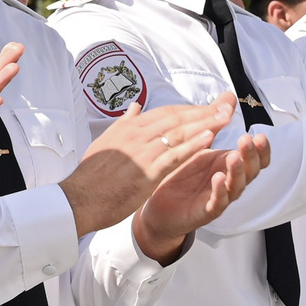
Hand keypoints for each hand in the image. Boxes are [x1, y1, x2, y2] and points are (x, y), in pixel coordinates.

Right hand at [58, 100, 235, 235]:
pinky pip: (174, 155)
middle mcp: (137, 134)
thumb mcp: (105, 141)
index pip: (165, 113)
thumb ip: (123, 123)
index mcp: (129, 127)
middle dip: (203, 111)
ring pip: (178, 133)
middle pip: (176, 118)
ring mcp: (142, 152)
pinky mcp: (146, 171)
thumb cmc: (91, 175)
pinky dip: (192, 145)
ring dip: (204, 123)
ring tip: (224, 118)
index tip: (207, 108)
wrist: (79, 198)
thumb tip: (135, 107)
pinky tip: (209, 138)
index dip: (189, 109)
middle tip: (226, 106)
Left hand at [134, 131, 270, 261]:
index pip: (254, 157)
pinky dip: (220, 191)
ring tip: (234, 157)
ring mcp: (219, 196)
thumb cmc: (181, 173)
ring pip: (237, 186)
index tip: (260, 135)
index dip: (261, 148)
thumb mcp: (198, 142)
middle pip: (250, 170)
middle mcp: (228, 180)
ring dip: (237, 171)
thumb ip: (214, 120)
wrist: (160, 204)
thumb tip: (228, 97)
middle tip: (248, 140)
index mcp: (227, 163)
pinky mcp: (205, 210)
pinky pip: (217, 202)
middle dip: (252, 155)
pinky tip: (218, 178)